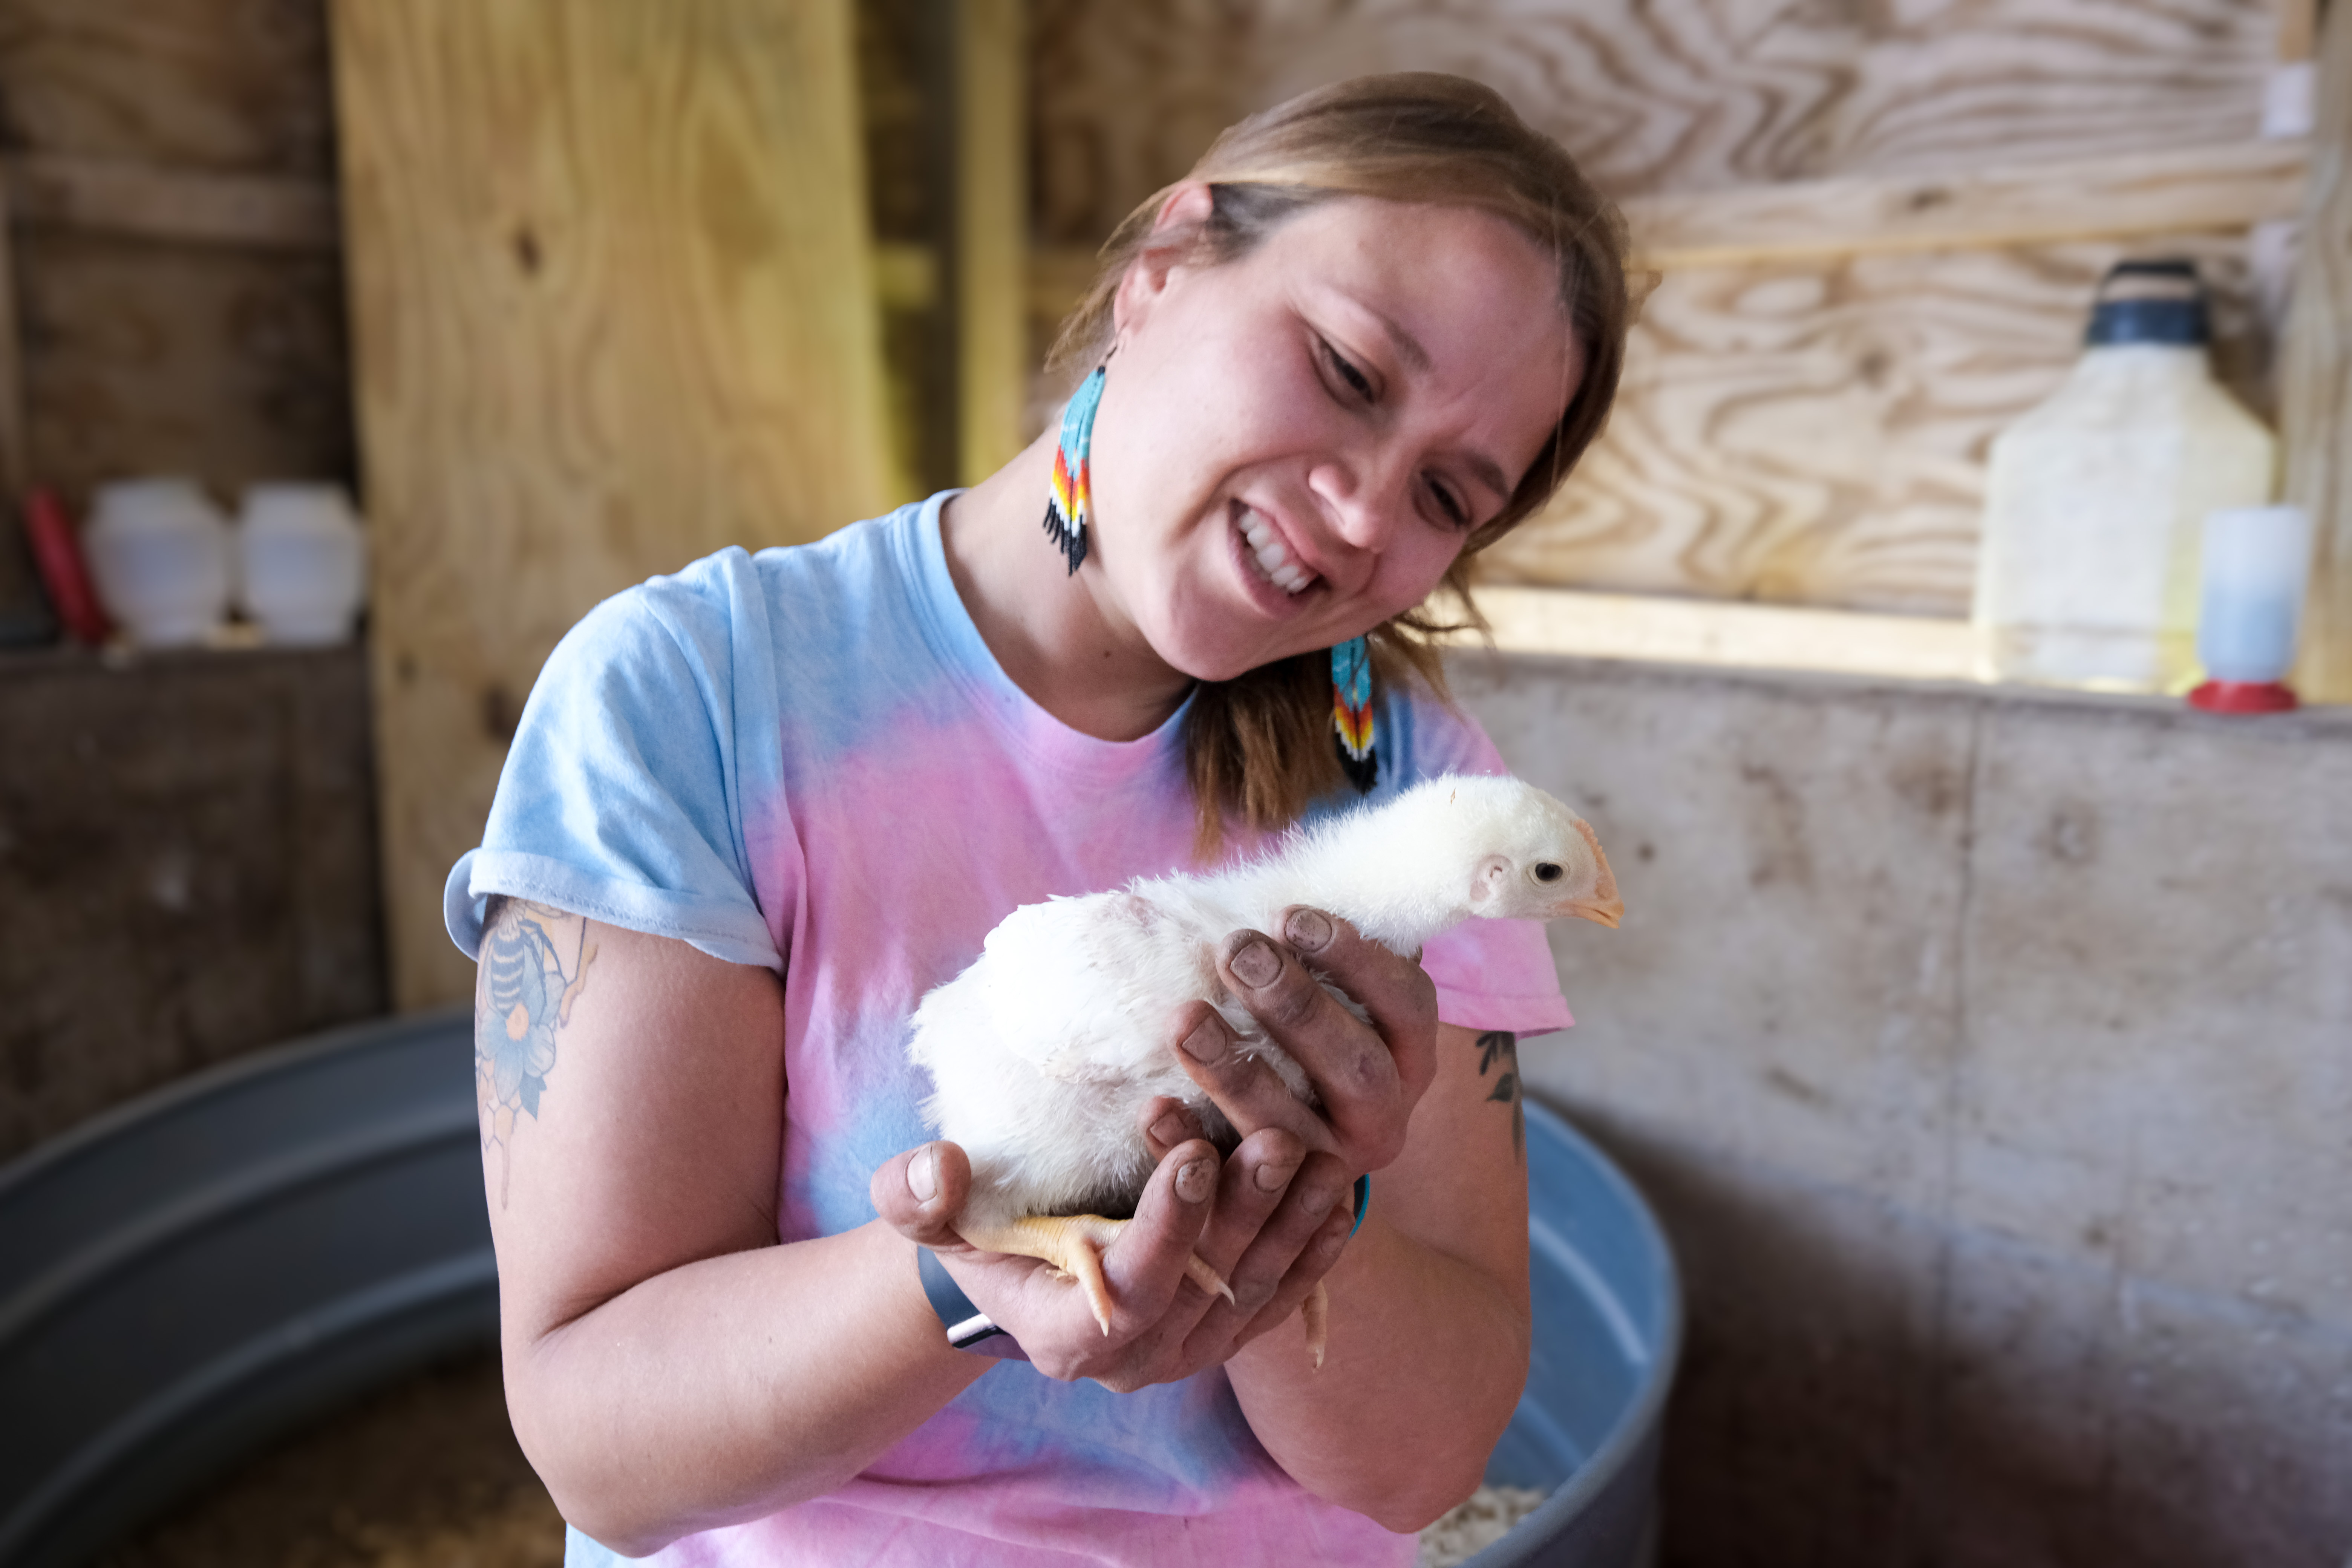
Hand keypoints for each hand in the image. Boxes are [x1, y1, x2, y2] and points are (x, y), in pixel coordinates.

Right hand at [868, 1119, 1352, 1389]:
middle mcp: (1139, 1360)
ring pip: (1254, 1290)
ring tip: (1318, 1151)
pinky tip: (1340, 1194)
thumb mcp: (926, 1217)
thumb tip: (937, 1168)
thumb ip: (916, 1195)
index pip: (1131, 1289)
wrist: (1018, 1273)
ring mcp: (1192, 1353)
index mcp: (1068, 1338)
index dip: (1166, 1226)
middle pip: (1206, 1287)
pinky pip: (1284, 1297)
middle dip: (1243, 1211)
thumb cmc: (972, 1234)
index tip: (1190, 1151)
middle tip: (1274, 1137)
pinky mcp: (1228, 1334)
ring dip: (1292, 1223)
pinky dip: (1314, 1248)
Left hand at [1170, 907, 1439, 1178]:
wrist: (1279, 1160)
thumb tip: (1280, 895)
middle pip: (1358, 1068)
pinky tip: (1152, 1107)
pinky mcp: (1270, 1206)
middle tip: (1237, 952)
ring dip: (1238, 1073)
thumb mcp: (1332, 1003)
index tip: (1290, 916)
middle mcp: (1383, 1120)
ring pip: (1292, 1127)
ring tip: (1186, 1019)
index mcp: (1409, 1060)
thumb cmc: (1301, 1043)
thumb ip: (1317, 960)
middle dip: (1297, 1008)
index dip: (1356, 958)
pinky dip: (1187, 1141)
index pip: (1406, 1004)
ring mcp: (1328, 1168)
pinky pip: (1228, 1182)